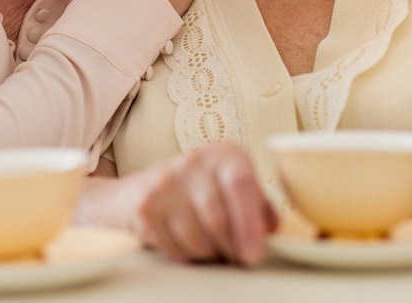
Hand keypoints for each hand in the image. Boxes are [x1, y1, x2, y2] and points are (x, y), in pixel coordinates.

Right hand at [108, 143, 276, 265]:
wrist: (139, 190)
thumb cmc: (201, 192)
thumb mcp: (234, 190)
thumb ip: (259, 207)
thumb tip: (271, 229)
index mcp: (225, 155)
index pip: (241, 184)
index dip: (249, 224)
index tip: (254, 255)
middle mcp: (194, 161)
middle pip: (218, 220)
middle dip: (230, 248)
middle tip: (234, 256)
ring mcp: (165, 182)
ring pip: (197, 239)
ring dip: (207, 254)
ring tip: (208, 244)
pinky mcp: (144, 206)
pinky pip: (174, 248)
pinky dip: (185, 256)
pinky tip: (184, 242)